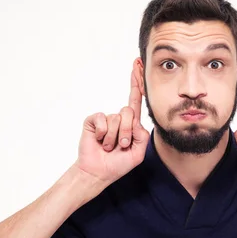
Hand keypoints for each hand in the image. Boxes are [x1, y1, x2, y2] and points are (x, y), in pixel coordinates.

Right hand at [75, 67, 149, 185]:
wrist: (98, 172)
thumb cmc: (118, 163)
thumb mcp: (138, 153)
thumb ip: (143, 136)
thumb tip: (135, 121)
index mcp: (131, 124)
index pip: (135, 101)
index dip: (137, 83)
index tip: (137, 65)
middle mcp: (119, 118)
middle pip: (129, 112)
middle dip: (126, 132)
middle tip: (120, 146)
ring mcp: (106, 119)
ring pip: (117, 119)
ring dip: (114, 137)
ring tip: (109, 146)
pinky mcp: (93, 121)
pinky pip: (103, 119)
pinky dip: (103, 133)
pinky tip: (100, 140)